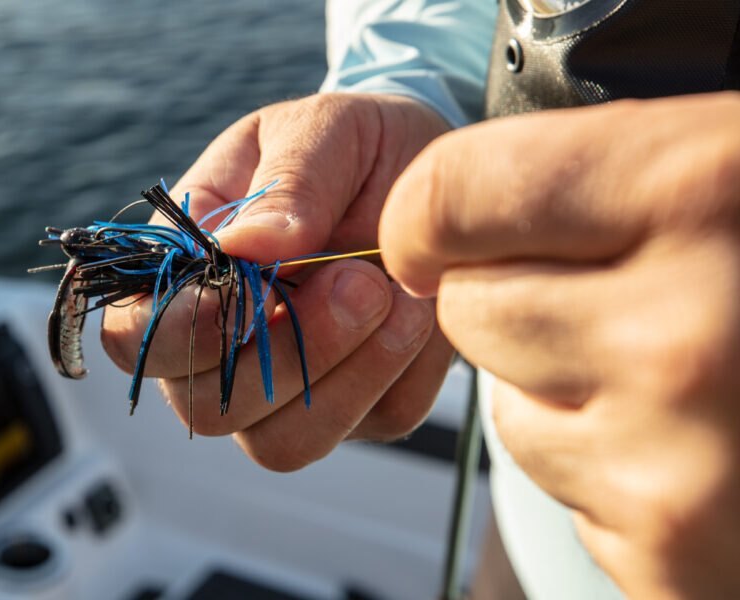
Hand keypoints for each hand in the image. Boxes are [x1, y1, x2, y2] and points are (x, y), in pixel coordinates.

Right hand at [100, 93, 454, 469]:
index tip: (250, 290)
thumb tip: (244, 247)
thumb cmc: (349, 144)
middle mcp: (216, 349)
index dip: (180, 332)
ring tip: (398, 293)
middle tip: (360, 280)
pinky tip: (419, 307)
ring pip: (284, 442)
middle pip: (207, 409)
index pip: (134, 337)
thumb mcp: (320, 130)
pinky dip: (406, 368)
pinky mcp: (357, 409)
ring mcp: (283, 390)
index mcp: (180, 275)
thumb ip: (287, 182)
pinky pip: (377, 420)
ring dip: (349, 376)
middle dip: (288, 356)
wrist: (427, 170)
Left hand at [381, 92, 739, 597]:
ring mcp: (677, 460)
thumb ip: (621, 175)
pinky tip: (705, 447)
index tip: (442, 226)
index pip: (454, 195)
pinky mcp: (673, 555)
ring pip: (505, 408)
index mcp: (706, 193)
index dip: (434, 211)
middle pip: (470, 307)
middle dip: (516, 300)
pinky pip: (561, 491)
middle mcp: (685, 330)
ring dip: (565, 392)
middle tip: (621, 298)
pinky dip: (610, 472)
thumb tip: (454, 208)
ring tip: (690, 379)